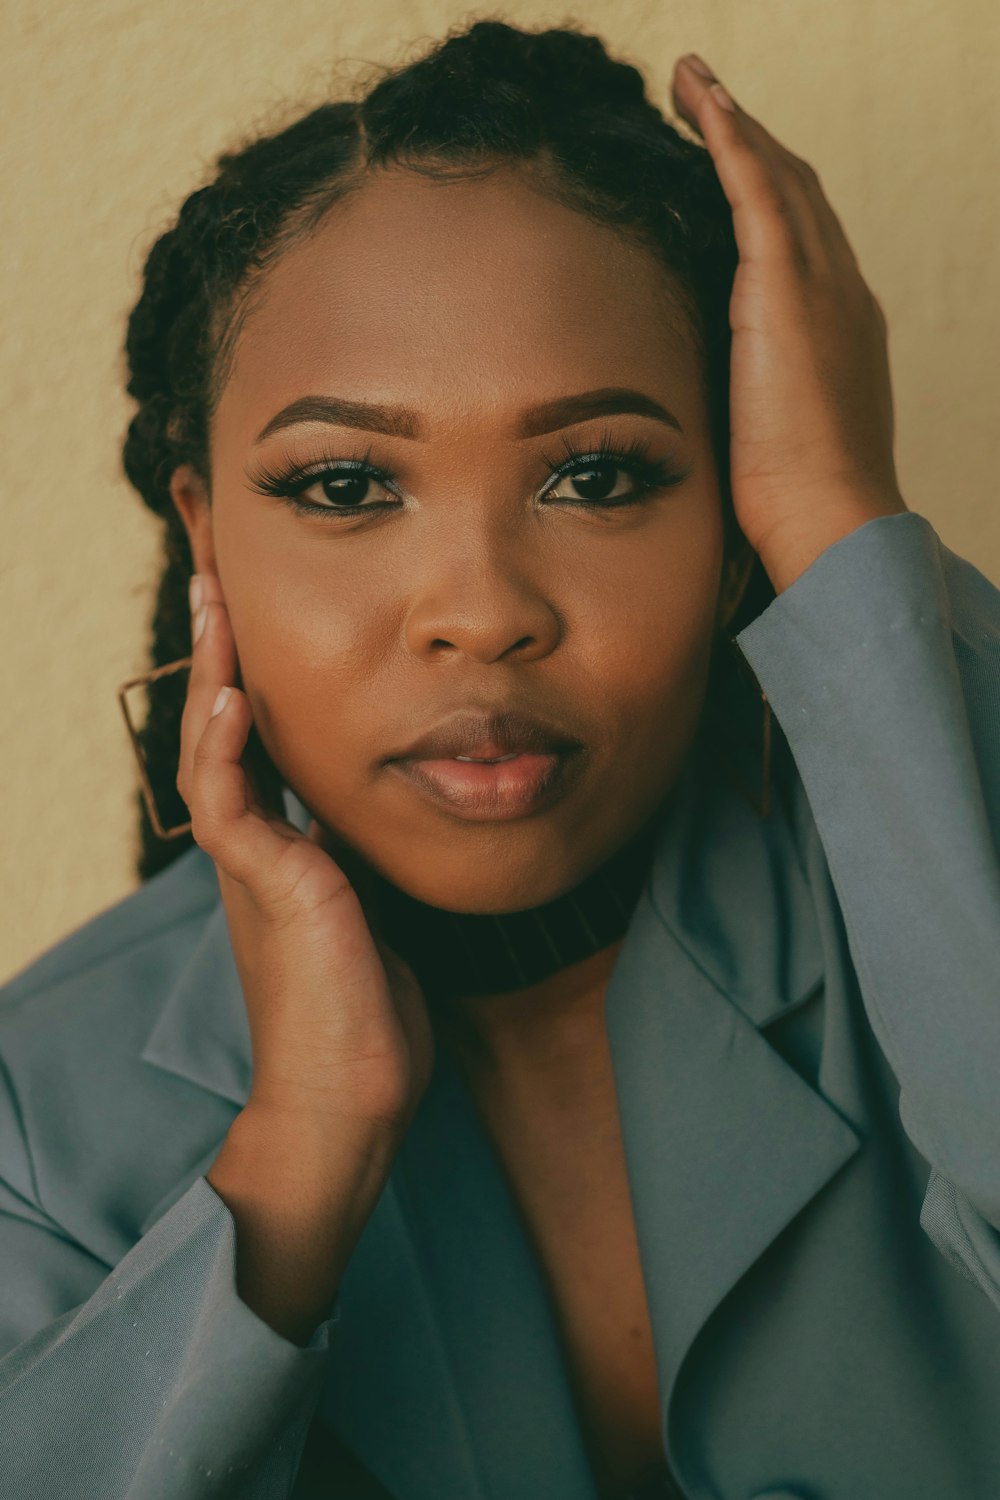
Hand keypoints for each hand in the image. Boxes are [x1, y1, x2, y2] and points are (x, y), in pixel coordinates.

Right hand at [178, 573, 434, 1133]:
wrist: (349, 1100)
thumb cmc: (367, 1018)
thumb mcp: (376, 916)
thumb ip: (366, 862)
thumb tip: (386, 821)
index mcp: (282, 854)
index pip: (258, 747)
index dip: (251, 682)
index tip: (257, 622)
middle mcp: (257, 852)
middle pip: (222, 731)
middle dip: (221, 654)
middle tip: (215, 580)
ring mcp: (255, 869)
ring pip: (212, 752)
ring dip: (212, 675)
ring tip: (212, 603)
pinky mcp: (269, 889)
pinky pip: (230, 805)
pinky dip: (226, 748)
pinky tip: (233, 697)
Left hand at [672, 54, 908, 591]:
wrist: (830, 516)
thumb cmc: (797, 501)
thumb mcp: (772, 435)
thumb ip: (751, 398)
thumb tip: (712, 406)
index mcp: (838, 326)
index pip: (801, 239)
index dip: (766, 193)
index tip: (727, 165)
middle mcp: (840, 290)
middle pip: (794, 192)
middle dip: (750, 141)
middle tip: (704, 101)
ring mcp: (820, 282)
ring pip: (776, 176)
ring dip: (733, 122)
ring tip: (692, 84)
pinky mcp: (786, 287)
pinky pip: (756, 188)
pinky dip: (729, 137)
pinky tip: (700, 101)